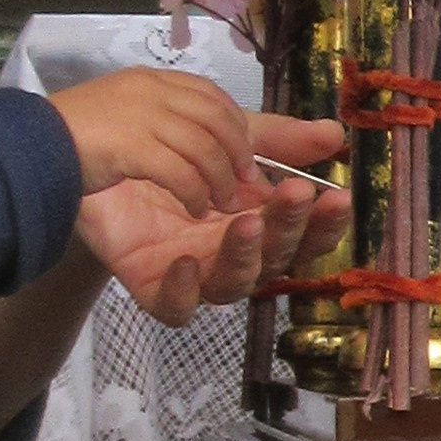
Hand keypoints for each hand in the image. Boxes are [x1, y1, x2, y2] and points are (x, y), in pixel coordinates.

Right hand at [52, 68, 255, 211]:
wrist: (28, 148)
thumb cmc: (78, 138)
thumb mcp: (128, 118)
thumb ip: (168, 122)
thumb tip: (212, 145)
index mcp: (151, 80)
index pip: (211, 94)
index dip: (236, 125)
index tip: (246, 155)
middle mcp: (150, 90)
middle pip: (217, 117)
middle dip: (238, 152)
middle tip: (247, 183)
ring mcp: (139, 115)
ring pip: (204, 145)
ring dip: (220, 179)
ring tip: (222, 203)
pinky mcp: (129, 145)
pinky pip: (180, 171)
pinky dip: (194, 192)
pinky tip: (194, 208)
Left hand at [79, 114, 352, 323]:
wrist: (103, 159)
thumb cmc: (174, 157)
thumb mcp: (229, 139)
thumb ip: (280, 140)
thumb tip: (335, 132)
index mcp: (262, 222)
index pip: (305, 233)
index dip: (325, 222)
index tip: (338, 195)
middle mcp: (236, 254)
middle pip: (276, 257)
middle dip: (292, 228)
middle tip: (297, 193)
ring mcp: (198, 274)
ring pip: (234, 284)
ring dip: (247, 255)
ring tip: (248, 221)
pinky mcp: (155, 288)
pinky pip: (176, 308)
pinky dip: (184, 291)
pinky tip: (186, 261)